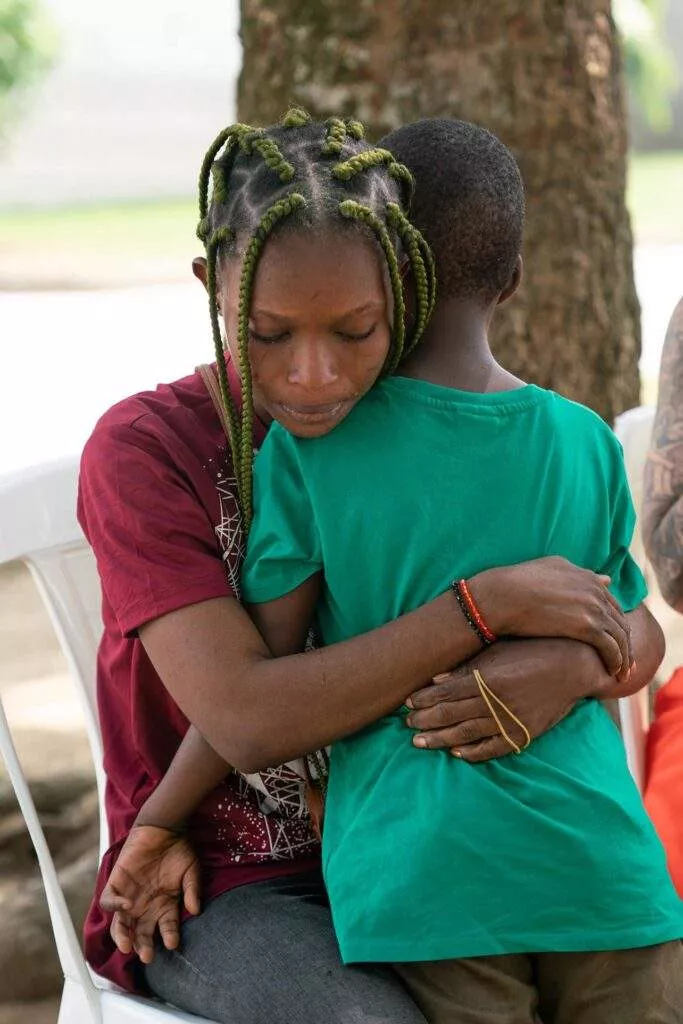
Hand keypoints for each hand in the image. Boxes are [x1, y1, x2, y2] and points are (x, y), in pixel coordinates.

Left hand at [99, 825, 200, 963]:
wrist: (163, 826)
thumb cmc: (179, 849)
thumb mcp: (191, 871)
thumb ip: (192, 890)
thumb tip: (195, 910)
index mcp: (164, 906)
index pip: (165, 929)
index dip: (169, 937)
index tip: (172, 943)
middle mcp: (145, 906)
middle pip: (141, 933)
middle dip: (143, 946)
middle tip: (146, 955)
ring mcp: (130, 896)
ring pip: (121, 925)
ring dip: (123, 937)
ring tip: (127, 946)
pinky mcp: (117, 884)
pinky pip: (108, 901)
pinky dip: (114, 906)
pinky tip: (125, 907)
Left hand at [405, 638, 611, 761]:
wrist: (574, 665)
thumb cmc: (533, 650)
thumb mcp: (498, 651)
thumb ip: (469, 667)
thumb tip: (437, 678)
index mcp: (488, 677)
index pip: (446, 692)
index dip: (424, 699)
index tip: (406, 703)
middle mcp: (496, 701)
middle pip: (451, 714)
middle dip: (426, 720)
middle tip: (407, 725)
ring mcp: (510, 719)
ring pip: (467, 733)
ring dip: (441, 738)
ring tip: (420, 741)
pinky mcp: (525, 732)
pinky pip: (495, 748)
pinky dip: (474, 753)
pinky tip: (457, 754)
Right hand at [472, 557, 631, 678]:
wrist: (501, 596)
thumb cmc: (516, 584)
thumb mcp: (551, 569)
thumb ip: (579, 574)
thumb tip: (606, 579)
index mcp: (587, 577)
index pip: (612, 605)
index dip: (616, 625)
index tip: (617, 641)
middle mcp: (595, 590)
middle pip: (620, 622)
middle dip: (626, 644)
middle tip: (627, 664)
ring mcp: (593, 607)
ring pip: (620, 637)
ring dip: (624, 657)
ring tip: (621, 674)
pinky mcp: (587, 626)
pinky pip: (611, 648)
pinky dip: (616, 662)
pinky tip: (612, 673)